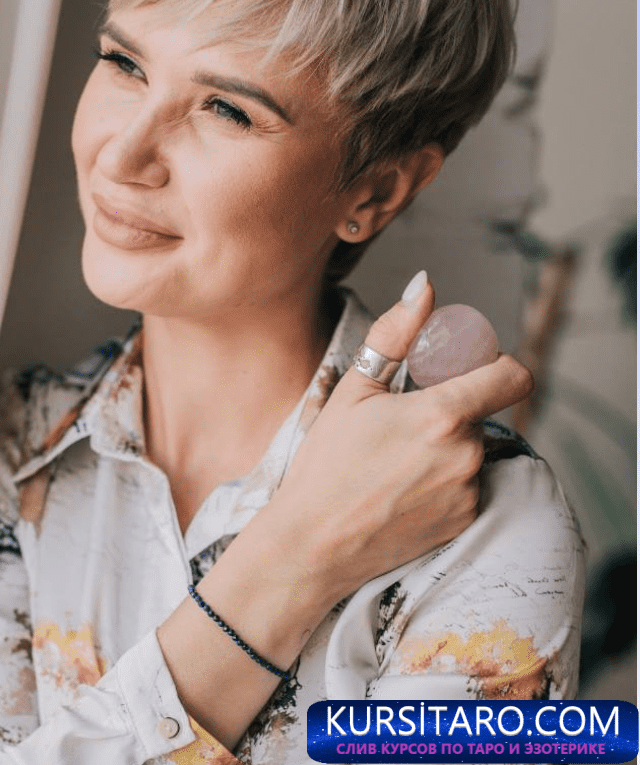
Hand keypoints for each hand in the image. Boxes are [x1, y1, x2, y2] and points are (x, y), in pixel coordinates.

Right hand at [257, 273, 534, 614]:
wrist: (314, 542)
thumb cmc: (326, 463)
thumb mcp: (354, 390)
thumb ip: (396, 333)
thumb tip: (424, 286)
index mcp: (443, 415)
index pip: (513, 375)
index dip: (494, 365)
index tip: (462, 371)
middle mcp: (467, 455)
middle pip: (483, 411)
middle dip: (452, 407)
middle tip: (401, 422)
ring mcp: (469, 492)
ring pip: (473, 448)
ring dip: (446, 444)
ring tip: (394, 460)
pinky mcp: (465, 521)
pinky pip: (468, 484)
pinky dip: (443, 478)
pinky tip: (401, 487)